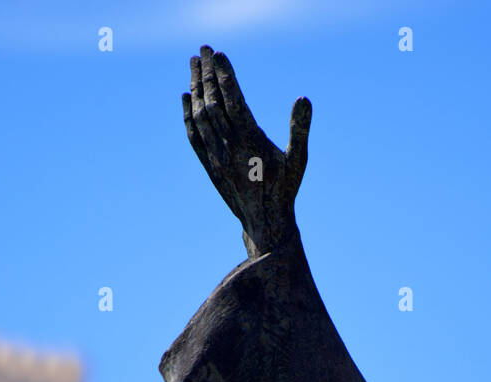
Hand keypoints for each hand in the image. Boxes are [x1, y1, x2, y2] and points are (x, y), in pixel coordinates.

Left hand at [182, 45, 311, 257]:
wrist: (265, 222)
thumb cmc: (285, 189)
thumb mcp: (299, 159)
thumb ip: (299, 128)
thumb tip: (303, 99)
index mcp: (251, 141)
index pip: (233, 100)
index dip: (223, 75)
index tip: (217, 54)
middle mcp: (229, 147)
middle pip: (212, 102)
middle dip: (205, 73)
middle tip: (202, 49)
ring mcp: (216, 156)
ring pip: (200, 116)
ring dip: (195, 88)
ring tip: (193, 64)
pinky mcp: (209, 165)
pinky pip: (194, 136)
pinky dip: (188, 115)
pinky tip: (186, 98)